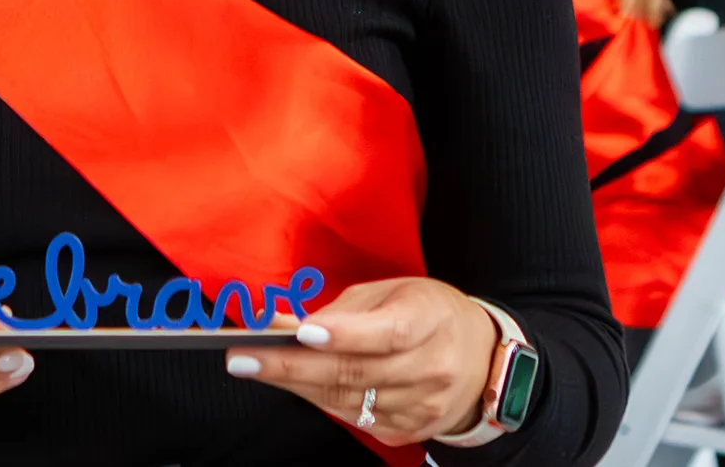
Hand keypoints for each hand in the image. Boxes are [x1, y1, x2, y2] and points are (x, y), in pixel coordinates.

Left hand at [226, 277, 497, 446]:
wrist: (481, 359)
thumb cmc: (428, 314)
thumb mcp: (392, 293)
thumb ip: (341, 310)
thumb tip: (284, 324)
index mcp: (430, 319)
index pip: (385, 332)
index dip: (343, 334)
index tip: (301, 334)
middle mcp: (432, 367)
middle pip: (355, 372)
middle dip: (292, 366)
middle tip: (243, 358)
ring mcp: (422, 406)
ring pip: (347, 399)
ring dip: (295, 384)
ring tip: (254, 366)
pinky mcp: (409, 431)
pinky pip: (354, 419)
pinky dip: (319, 400)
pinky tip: (294, 384)